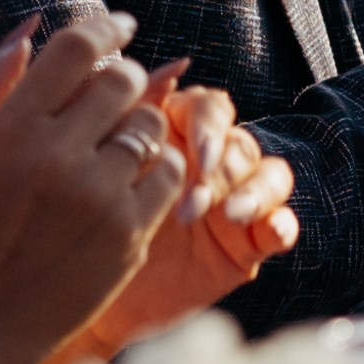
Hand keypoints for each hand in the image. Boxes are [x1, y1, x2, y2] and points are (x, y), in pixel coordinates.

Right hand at [0, 12, 186, 362]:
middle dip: (123, 77)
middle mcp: (57, 157)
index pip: (77, 48)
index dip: (106, 26)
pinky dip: (157, 167)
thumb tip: (30, 32)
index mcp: (11, 131)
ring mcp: (97, 197)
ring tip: (117, 143)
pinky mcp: (128, 234)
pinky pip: (167, 173)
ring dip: (140, 124)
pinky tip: (131, 179)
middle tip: (116, 92)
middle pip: (121, 80)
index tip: (121, 27)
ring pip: (150, 125)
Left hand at [84, 81, 297, 349]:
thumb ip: (127, 112)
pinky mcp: (248, 244)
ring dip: (257, 191)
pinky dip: (282, 223)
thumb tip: (174, 67)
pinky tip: (268, 233)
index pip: (211, 108)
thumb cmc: (81, 225)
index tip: (197, 155)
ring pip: (271, 175)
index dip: (210, 125)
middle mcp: (209, 162)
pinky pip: (282, 224)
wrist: (83, 296)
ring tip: (231, 216)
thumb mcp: (94, 167)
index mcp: (176, 135)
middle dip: (224, 168)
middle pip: (241, 142)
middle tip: (196, 201)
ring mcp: (233, 201)